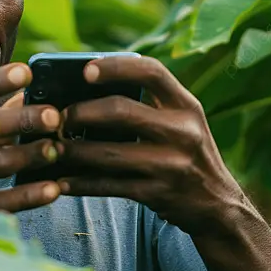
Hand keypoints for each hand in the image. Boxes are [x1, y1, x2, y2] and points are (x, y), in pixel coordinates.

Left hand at [56, 56, 249, 236]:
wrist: (217, 203)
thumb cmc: (186, 153)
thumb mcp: (182, 121)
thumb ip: (150, 103)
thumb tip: (87, 89)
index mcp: (187, 105)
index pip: (151, 72)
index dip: (116, 67)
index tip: (86, 70)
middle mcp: (183, 131)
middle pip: (122, 111)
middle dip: (82, 113)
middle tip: (59, 117)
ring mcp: (171, 165)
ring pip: (109, 154)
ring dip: (74, 151)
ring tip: (53, 148)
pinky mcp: (158, 194)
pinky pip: (110, 186)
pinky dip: (81, 184)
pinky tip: (62, 182)